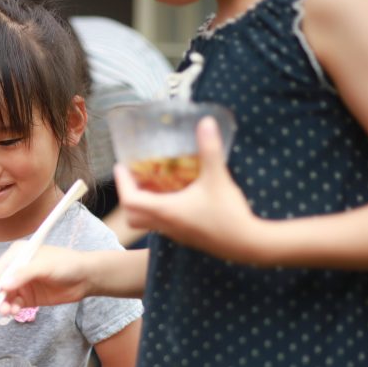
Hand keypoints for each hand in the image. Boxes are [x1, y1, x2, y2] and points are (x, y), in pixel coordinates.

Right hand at [0, 242, 90, 315]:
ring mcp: (22, 284)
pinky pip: (15, 304)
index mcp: (18, 254)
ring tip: (7, 311)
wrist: (85, 278)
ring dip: (2, 303)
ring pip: (4, 296)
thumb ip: (24, 274)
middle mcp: (16, 268)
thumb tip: (3, 285)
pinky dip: (12, 308)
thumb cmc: (66, 264)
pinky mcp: (28, 298)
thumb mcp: (45, 266)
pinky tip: (15, 311)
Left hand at [114, 117, 265, 262]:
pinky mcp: (186, 237)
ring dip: (143, 205)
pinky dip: (159, 211)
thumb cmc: (228, 213)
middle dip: (127, 196)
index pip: (129, 200)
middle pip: (132, 216)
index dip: (121, 183)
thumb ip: (209, 149)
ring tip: (152, 184)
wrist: (246, 244)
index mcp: (165, 211)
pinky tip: (175, 197)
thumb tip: (206, 122)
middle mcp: (165, 224)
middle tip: (134, 177)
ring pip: (146, 222)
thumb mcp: (217, 177)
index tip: (121, 167)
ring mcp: (175, 233)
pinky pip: (162, 225)